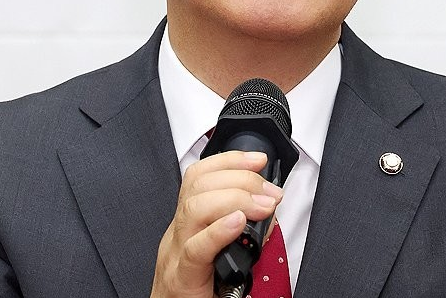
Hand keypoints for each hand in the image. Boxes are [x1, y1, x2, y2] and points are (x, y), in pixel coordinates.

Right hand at [150, 151, 283, 297]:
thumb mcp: (221, 254)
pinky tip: (238, 223)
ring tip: (262, 206)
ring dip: (235, 199)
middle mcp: (177, 234)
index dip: (229, 161)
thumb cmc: (198, 292)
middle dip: (241, 179)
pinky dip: (219, 231)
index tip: (258, 159)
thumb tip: (268, 212)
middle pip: (199, 186)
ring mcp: (175, 254)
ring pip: (195, 209)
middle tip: (271, 193)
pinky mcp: (181, 278)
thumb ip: (243, 231)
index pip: (199, 177)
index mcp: (186, 224)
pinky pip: (195, 249)